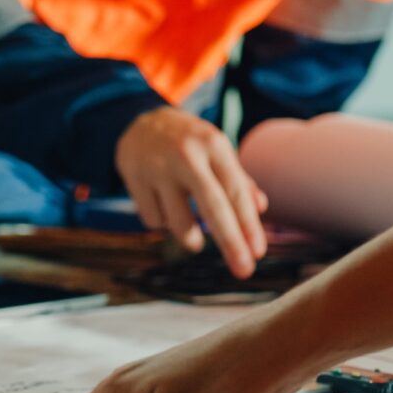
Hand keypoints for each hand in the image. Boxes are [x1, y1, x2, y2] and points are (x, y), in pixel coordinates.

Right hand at [117, 107, 267, 278]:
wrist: (138, 121)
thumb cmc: (188, 142)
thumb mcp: (216, 151)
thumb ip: (238, 180)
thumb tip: (259, 209)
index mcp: (213, 145)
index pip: (235, 192)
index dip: (248, 225)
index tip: (257, 252)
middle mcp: (186, 155)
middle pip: (212, 207)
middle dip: (230, 243)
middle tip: (243, 270)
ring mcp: (157, 168)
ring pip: (178, 223)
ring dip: (190, 238)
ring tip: (195, 239)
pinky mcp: (133, 179)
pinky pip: (154, 221)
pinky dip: (163, 222)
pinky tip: (164, 206)